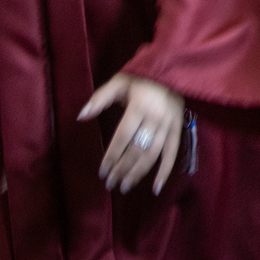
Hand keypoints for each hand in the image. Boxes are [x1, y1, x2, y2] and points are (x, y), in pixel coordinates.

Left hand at [78, 73, 184, 195]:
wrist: (172, 70)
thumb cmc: (141, 78)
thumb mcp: (119, 81)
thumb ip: (100, 98)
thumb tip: (81, 116)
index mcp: (139, 106)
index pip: (123, 138)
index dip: (112, 156)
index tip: (102, 172)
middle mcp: (155, 119)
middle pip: (136, 150)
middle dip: (122, 169)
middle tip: (110, 184)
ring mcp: (168, 126)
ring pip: (152, 155)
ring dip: (138, 173)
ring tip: (124, 186)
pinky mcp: (178, 130)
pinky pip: (172, 154)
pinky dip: (165, 172)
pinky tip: (155, 189)